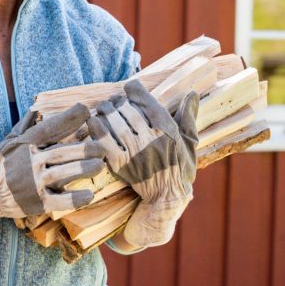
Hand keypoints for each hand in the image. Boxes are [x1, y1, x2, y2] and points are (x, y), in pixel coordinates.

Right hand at [0, 103, 105, 253]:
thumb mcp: (8, 143)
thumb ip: (25, 127)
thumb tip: (36, 110)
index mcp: (25, 146)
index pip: (49, 128)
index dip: (68, 118)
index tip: (86, 110)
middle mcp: (29, 162)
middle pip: (62, 152)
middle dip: (85, 148)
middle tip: (102, 147)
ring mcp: (33, 183)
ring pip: (64, 174)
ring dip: (84, 169)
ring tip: (100, 166)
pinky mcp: (37, 202)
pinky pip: (61, 201)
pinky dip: (76, 198)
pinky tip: (89, 194)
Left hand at [87, 79, 198, 247]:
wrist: (166, 197)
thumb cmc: (179, 168)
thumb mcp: (189, 143)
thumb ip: (188, 117)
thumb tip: (192, 92)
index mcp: (168, 130)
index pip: (146, 100)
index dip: (134, 90)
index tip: (129, 89)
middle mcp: (150, 138)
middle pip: (127, 109)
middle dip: (117, 101)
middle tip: (112, 100)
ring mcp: (134, 151)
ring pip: (113, 122)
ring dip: (104, 111)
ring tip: (102, 109)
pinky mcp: (119, 164)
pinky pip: (103, 141)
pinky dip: (95, 129)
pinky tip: (92, 123)